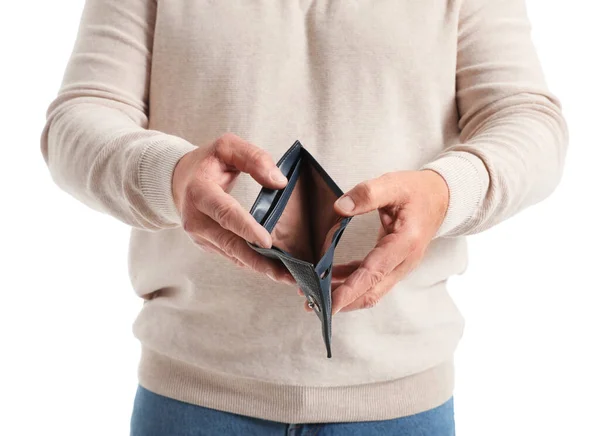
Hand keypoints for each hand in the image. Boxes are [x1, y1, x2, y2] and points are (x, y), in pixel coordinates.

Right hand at [172, 133, 293, 283]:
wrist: (179, 180)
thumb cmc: (207, 162)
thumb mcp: (227, 147)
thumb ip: (254, 158)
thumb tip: (279, 182)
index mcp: (199, 192)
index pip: (224, 212)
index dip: (245, 228)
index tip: (267, 242)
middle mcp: (196, 219)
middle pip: (229, 243)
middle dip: (258, 260)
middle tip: (285, 272)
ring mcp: (200, 236)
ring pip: (232, 255)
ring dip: (259, 267)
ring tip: (286, 276)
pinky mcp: (207, 245)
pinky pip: (232, 256)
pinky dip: (252, 264)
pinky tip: (273, 270)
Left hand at [316, 170, 448, 312]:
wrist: (441, 197)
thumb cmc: (417, 191)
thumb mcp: (394, 184)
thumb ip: (367, 194)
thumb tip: (339, 207)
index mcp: (406, 243)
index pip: (374, 273)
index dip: (351, 290)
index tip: (330, 304)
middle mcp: (404, 261)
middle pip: (372, 291)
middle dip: (342, 302)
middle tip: (312, 305)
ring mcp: (399, 266)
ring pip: (370, 290)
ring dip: (344, 295)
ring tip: (314, 294)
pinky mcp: (392, 264)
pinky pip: (370, 280)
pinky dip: (350, 282)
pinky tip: (329, 278)